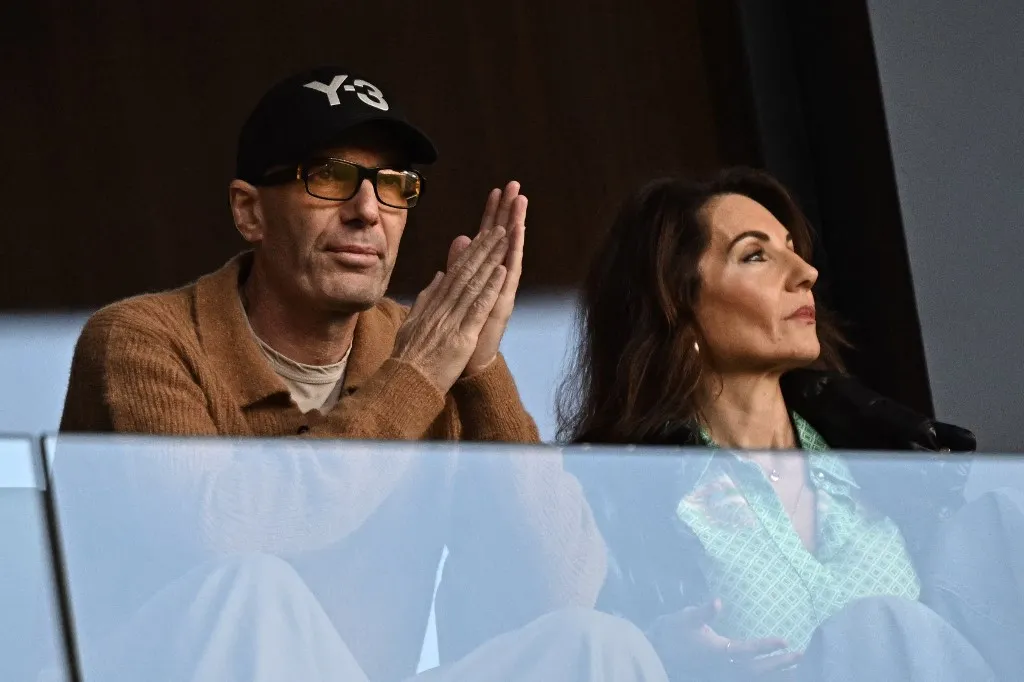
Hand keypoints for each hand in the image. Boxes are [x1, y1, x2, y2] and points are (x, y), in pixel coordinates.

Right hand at [392, 225, 509, 392]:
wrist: (406, 384)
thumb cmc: (410, 358)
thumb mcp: (413, 322)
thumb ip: (426, 299)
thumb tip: (438, 277)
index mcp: (433, 304)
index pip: (455, 273)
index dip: (471, 253)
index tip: (483, 235)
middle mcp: (442, 307)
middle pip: (466, 271)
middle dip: (484, 248)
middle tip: (500, 228)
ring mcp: (451, 320)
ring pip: (474, 283)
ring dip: (490, 259)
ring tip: (504, 239)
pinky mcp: (461, 336)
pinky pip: (478, 307)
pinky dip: (490, 287)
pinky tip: (501, 271)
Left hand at [446, 181, 526, 375]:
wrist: (470, 363)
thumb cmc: (464, 330)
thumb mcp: (457, 291)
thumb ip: (459, 264)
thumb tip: (461, 239)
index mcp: (483, 275)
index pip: (488, 238)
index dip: (492, 215)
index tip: (496, 191)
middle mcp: (496, 279)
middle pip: (503, 239)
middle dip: (509, 212)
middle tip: (515, 187)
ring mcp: (502, 290)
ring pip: (510, 252)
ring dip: (515, 227)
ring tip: (520, 204)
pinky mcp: (503, 303)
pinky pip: (508, 275)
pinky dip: (511, 255)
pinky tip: (515, 237)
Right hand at [648, 599, 801, 680]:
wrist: (658, 652)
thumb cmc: (673, 632)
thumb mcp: (687, 617)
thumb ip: (705, 611)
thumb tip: (719, 602)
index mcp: (718, 651)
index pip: (747, 649)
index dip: (767, 646)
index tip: (785, 640)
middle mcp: (723, 666)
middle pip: (757, 669)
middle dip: (780, 663)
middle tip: (800, 654)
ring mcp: (722, 674)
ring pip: (754, 679)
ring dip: (776, 674)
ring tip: (796, 669)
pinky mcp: (721, 675)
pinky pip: (747, 680)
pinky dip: (763, 678)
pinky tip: (775, 676)